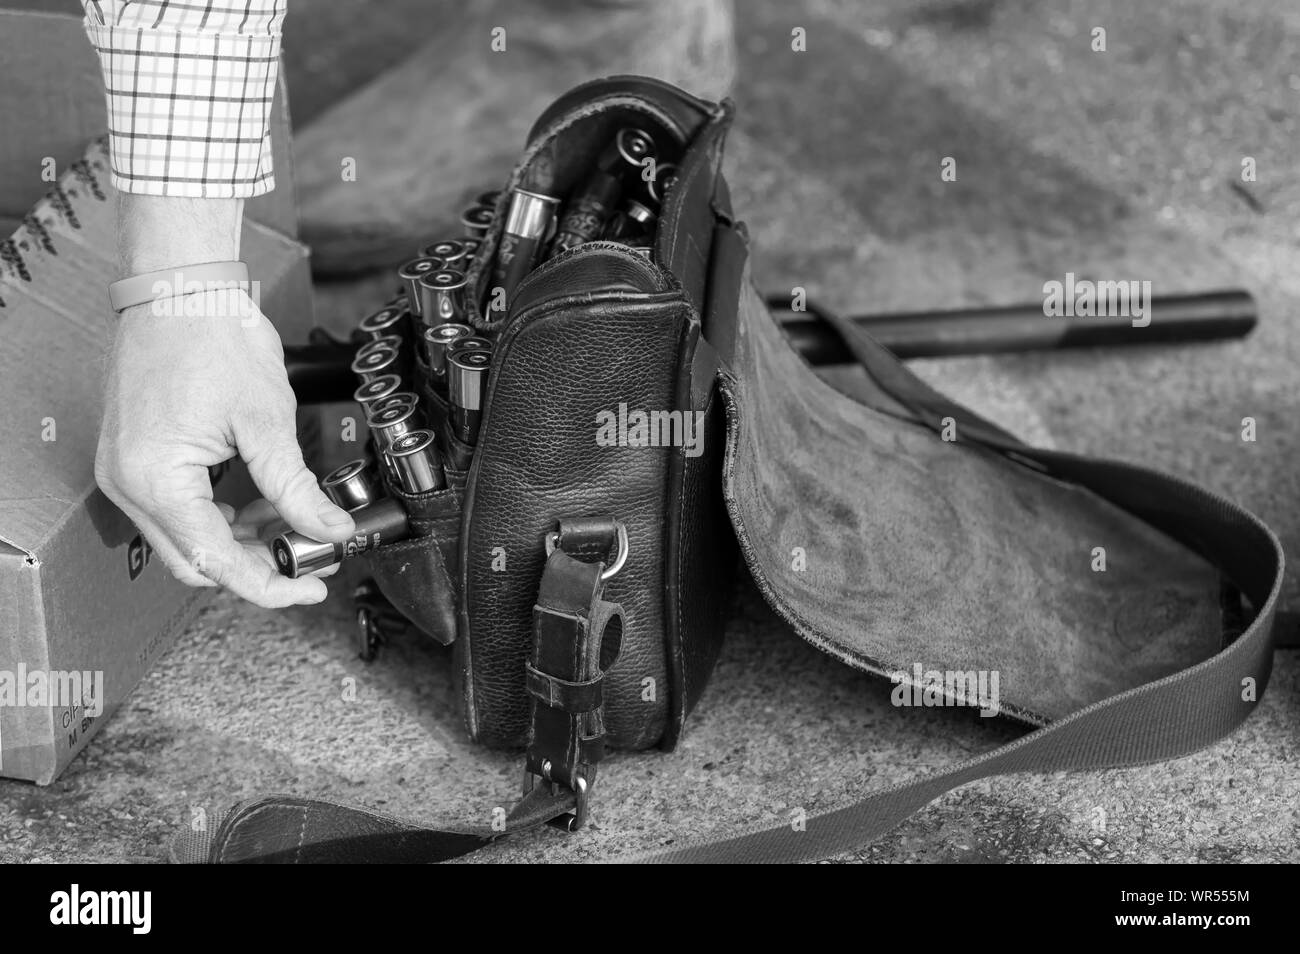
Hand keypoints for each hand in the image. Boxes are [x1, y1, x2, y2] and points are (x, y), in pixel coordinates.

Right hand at [95, 290, 354, 606]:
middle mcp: (128, 485)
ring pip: (188, 538)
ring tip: (293, 523)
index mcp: (155, 481)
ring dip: (241, 541)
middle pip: (196, 560)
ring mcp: (126, 472)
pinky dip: (221, 516)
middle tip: (310, 558)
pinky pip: (179, 510)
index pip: (216, 562)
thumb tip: (330, 530)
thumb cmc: (212, 337)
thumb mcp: (267, 422)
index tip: (311, 585)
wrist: (180, 289)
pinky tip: (261, 503)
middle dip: (257, 566)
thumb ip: (297, 488)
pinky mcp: (135, 459)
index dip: (269, 584)